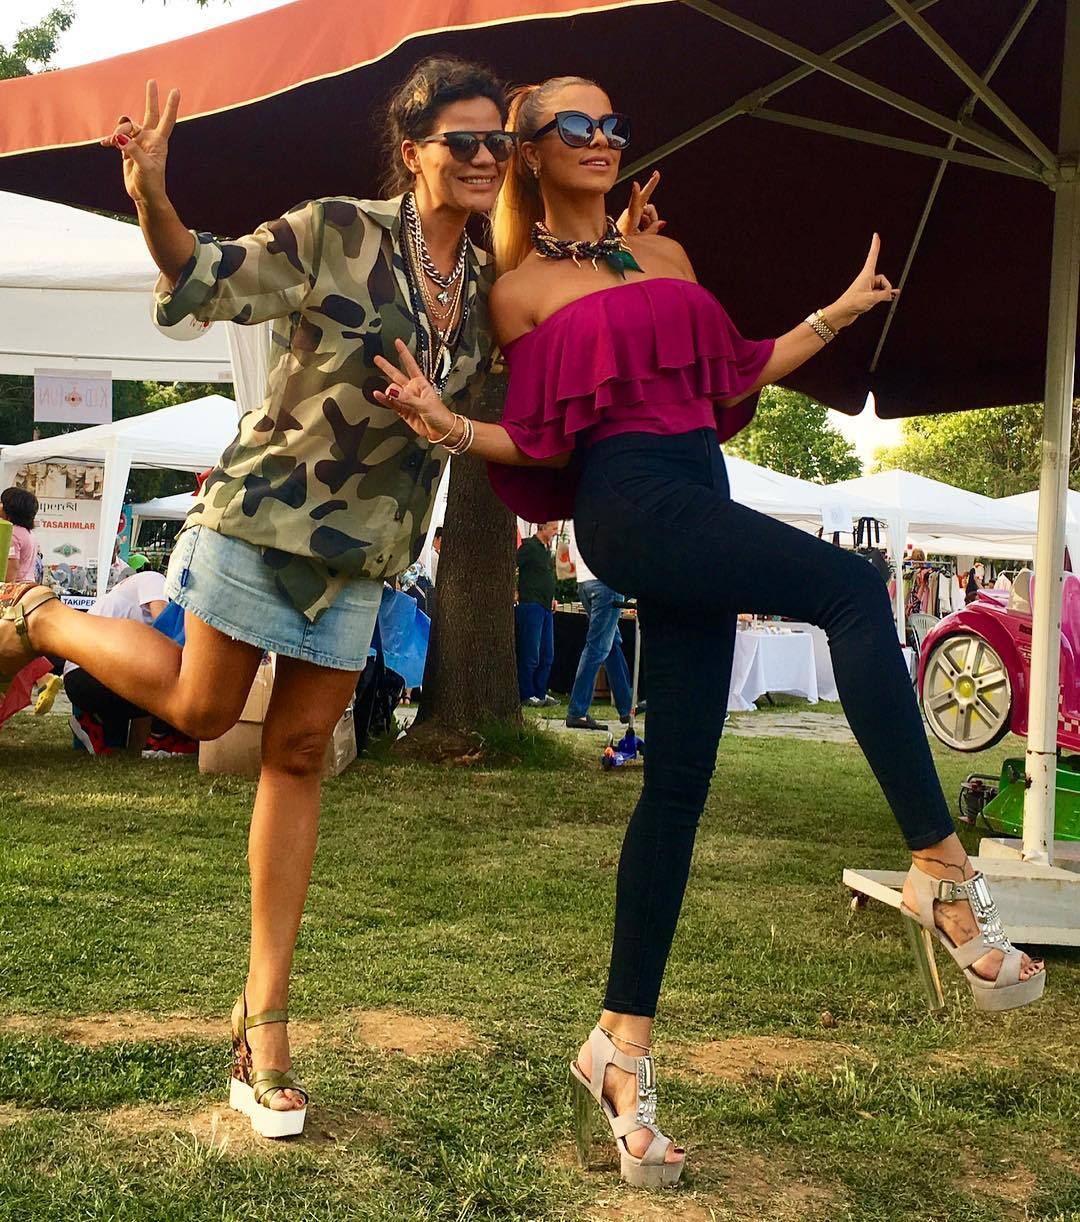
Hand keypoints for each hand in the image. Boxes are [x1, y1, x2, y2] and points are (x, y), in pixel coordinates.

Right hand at [100, 79, 179, 206]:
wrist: (144, 195)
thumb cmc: (151, 183)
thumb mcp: (144, 167)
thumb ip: (133, 150)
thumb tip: (120, 138)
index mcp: (158, 142)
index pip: (166, 120)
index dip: (171, 105)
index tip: (176, 90)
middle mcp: (149, 138)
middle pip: (149, 113)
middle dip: (150, 98)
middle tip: (152, 81)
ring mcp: (138, 142)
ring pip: (126, 126)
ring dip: (118, 132)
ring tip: (113, 144)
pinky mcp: (128, 148)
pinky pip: (116, 136)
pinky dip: (110, 139)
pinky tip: (104, 144)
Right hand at [373, 339, 457, 441]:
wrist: (441, 431)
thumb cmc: (439, 414)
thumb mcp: (425, 404)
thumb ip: (407, 397)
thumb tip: (391, 390)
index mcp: (421, 383)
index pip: (410, 364)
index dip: (404, 353)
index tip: (397, 342)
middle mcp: (412, 390)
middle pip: (397, 375)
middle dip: (387, 367)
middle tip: (377, 359)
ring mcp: (407, 400)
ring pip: (392, 391)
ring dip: (386, 389)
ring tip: (382, 391)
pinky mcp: (403, 411)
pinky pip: (391, 403)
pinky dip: (384, 400)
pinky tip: (377, 395)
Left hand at [616, 170, 663, 236]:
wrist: (615, 244)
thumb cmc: (624, 242)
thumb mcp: (640, 239)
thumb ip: (652, 230)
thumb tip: (662, 222)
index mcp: (631, 217)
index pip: (634, 204)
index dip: (635, 194)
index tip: (635, 184)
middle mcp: (632, 211)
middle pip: (644, 197)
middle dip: (651, 185)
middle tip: (656, 174)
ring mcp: (632, 211)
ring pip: (648, 210)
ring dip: (651, 219)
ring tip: (646, 230)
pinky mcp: (633, 213)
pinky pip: (645, 214)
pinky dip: (647, 222)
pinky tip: (644, 229)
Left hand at [827, 233, 899, 329]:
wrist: (842, 313)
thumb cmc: (852, 303)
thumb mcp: (871, 299)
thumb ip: (884, 295)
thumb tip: (891, 294)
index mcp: (866, 275)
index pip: (872, 256)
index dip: (875, 246)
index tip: (876, 235)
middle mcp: (866, 279)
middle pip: (883, 279)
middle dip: (886, 288)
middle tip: (884, 296)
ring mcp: (867, 287)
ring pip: (882, 288)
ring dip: (884, 294)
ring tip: (881, 300)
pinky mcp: (867, 295)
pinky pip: (879, 293)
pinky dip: (884, 296)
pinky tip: (891, 298)